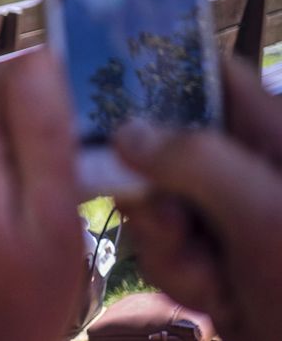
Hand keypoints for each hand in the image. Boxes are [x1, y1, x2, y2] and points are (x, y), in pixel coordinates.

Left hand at [0, 50, 84, 340]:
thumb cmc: (19, 301)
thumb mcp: (51, 220)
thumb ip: (41, 136)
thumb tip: (39, 58)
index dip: (38, 79)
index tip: (73, 112)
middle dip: (26, 115)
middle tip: (65, 158)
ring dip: (9, 142)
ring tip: (41, 190)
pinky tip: (12, 206)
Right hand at [114, 60, 281, 340]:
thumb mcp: (266, 216)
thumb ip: (198, 162)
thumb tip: (127, 133)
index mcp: (274, 134)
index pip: (209, 74)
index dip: (157, 71)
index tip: (101, 88)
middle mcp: (247, 165)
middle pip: (164, 142)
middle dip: (155, 189)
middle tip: (173, 224)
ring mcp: (228, 211)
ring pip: (154, 198)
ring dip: (168, 244)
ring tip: (213, 278)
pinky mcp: (213, 252)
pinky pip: (162, 243)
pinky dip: (177, 273)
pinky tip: (214, 295)